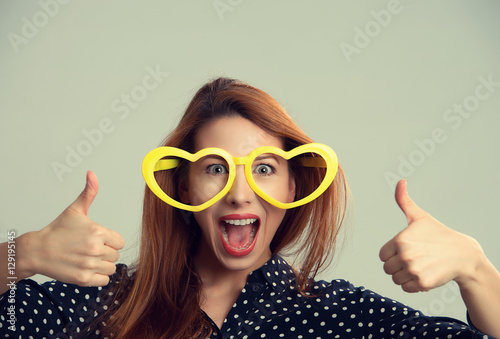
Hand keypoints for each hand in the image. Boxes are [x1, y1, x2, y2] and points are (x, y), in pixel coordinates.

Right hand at [22, 171, 124, 285]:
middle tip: (89, 249)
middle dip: (105, 252)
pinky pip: (104, 281)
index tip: (98, 239)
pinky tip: (86, 268)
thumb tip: (92, 173)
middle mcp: (95, 249)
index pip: (120, 242)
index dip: (110, 241)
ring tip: (88, 258)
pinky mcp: (83, 279)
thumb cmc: (57, 230)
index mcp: (98, 232)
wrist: (37, 250)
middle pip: (115, 255)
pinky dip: (97, 277)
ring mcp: (89, 265)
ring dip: (102, 265)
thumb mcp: (75, 210)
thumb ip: (89, 192)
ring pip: (111, 268)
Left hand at [379, 179, 482, 291]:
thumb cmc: (437, 234)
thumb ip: (404, 201)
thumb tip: (400, 181)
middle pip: (387, 269)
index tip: (407, 249)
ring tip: (420, 266)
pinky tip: (425, 274)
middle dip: (398, 265)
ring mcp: (413, 270)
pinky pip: (406, 288)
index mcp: (400, 240)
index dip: (393, 253)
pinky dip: (413, 285)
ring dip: (405, 275)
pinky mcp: (422, 283)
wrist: (462, 254)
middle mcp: (405, 255)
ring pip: (395, 279)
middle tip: (415, 258)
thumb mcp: (420, 217)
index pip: (382, 255)